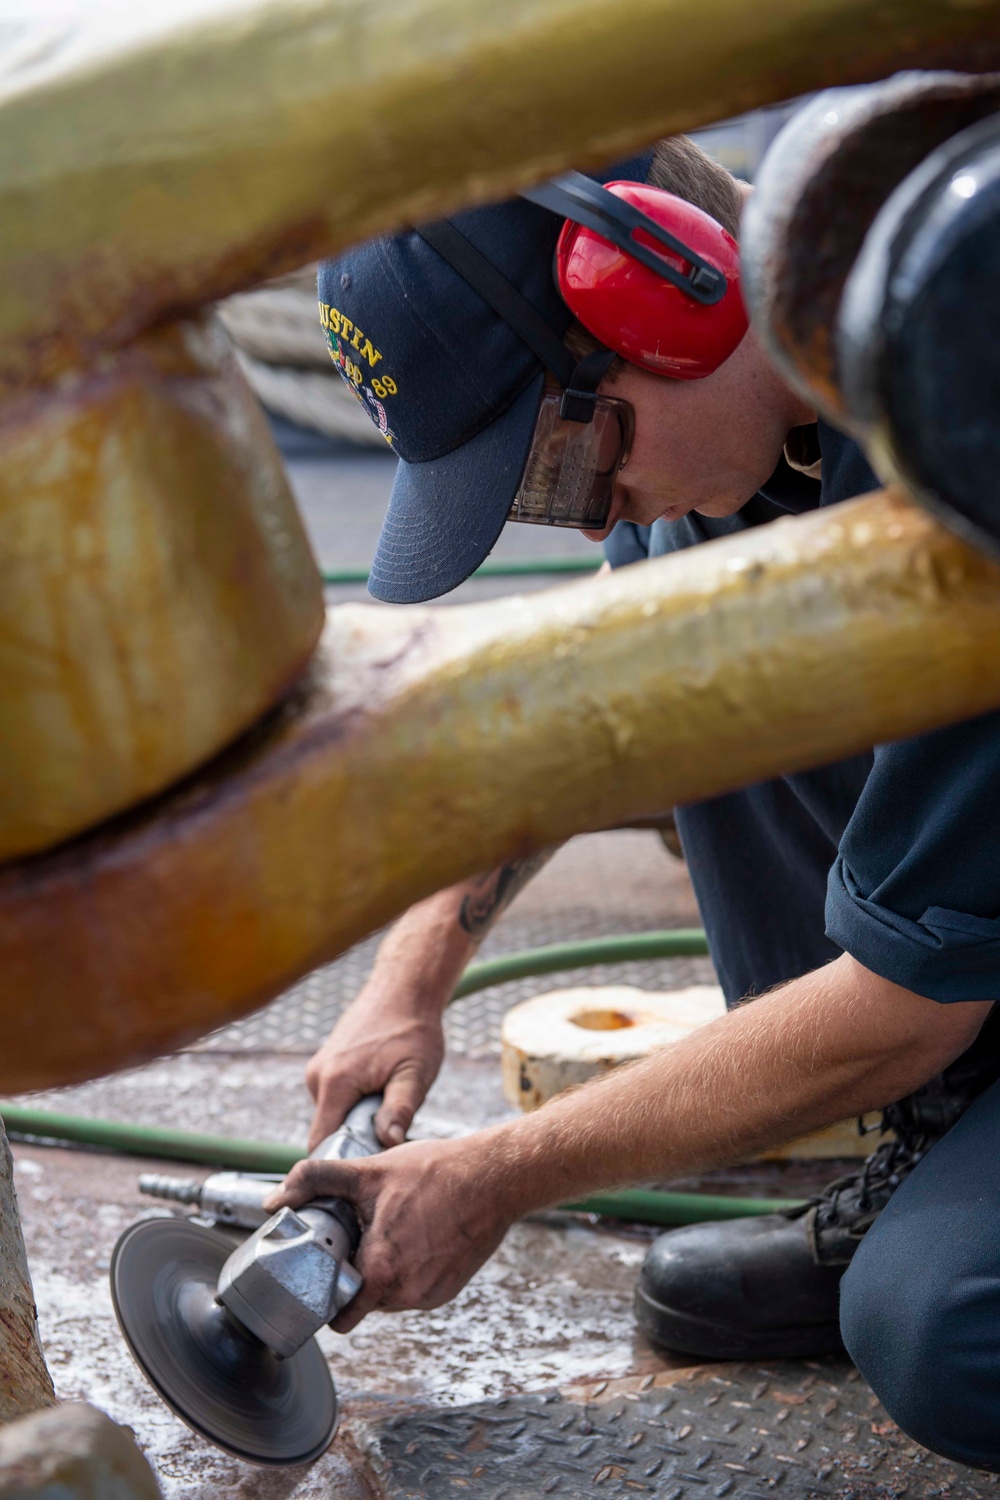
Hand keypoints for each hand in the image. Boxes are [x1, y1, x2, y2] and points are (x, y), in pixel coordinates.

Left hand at [264, 1133, 515, 1330]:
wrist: (496, 1176)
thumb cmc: (436, 1173)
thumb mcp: (369, 1171)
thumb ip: (314, 1181)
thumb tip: (274, 1199)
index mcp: (381, 1271)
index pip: (338, 1316)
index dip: (324, 1294)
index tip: (323, 1270)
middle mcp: (406, 1295)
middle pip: (362, 1301)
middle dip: (355, 1274)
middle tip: (357, 1235)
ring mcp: (431, 1295)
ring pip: (389, 1296)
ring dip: (382, 1270)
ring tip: (389, 1229)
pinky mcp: (449, 1289)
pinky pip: (414, 1289)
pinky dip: (408, 1268)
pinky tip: (415, 1234)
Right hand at [305, 988, 444, 1150]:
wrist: (404, 991)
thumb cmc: (412, 1031)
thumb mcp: (414, 1074)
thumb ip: (399, 1110)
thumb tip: (387, 1145)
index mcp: (334, 1082)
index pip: (321, 1143)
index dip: (342, 1160)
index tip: (368, 1168)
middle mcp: (317, 1077)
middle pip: (328, 1130)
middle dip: (357, 1138)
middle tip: (391, 1128)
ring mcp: (319, 1068)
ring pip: (334, 1114)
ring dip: (358, 1118)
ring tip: (389, 1100)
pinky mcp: (326, 1063)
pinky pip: (336, 1098)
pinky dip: (356, 1102)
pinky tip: (381, 1087)